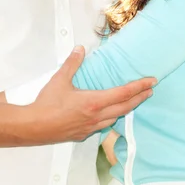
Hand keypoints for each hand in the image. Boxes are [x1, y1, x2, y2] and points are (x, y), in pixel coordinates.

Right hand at [29, 46, 155, 142]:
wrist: (33, 127)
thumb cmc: (46, 105)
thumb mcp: (59, 80)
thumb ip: (72, 63)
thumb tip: (80, 49)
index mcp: (94, 102)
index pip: (123, 93)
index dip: (139, 87)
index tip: (151, 82)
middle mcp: (96, 116)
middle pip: (125, 107)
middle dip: (139, 98)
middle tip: (150, 91)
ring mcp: (91, 128)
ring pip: (115, 118)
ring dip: (126, 109)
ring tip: (132, 102)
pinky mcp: (83, 134)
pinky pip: (103, 126)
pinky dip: (111, 118)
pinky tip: (108, 115)